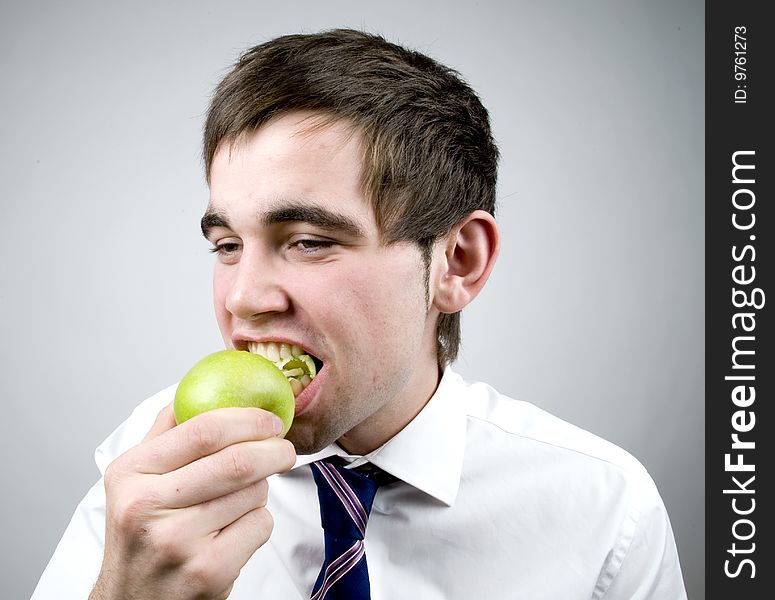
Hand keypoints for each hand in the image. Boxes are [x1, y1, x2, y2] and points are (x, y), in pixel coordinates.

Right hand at [89, 404, 295, 599]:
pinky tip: (236, 529)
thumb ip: (166, 431)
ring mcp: (179, 542)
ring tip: (242, 496)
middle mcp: (147, 507)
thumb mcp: (134, 478)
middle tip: (284, 447)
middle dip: (273, 449)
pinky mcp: (209, 571)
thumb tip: (199, 386)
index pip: (203, 430)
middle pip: (237, 462)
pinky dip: (259, 520)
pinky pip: (259, 525)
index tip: (270, 419)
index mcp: (130, 474)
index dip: (247, 419)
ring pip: (253, 494)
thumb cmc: (142, 533)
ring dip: (261, 489)